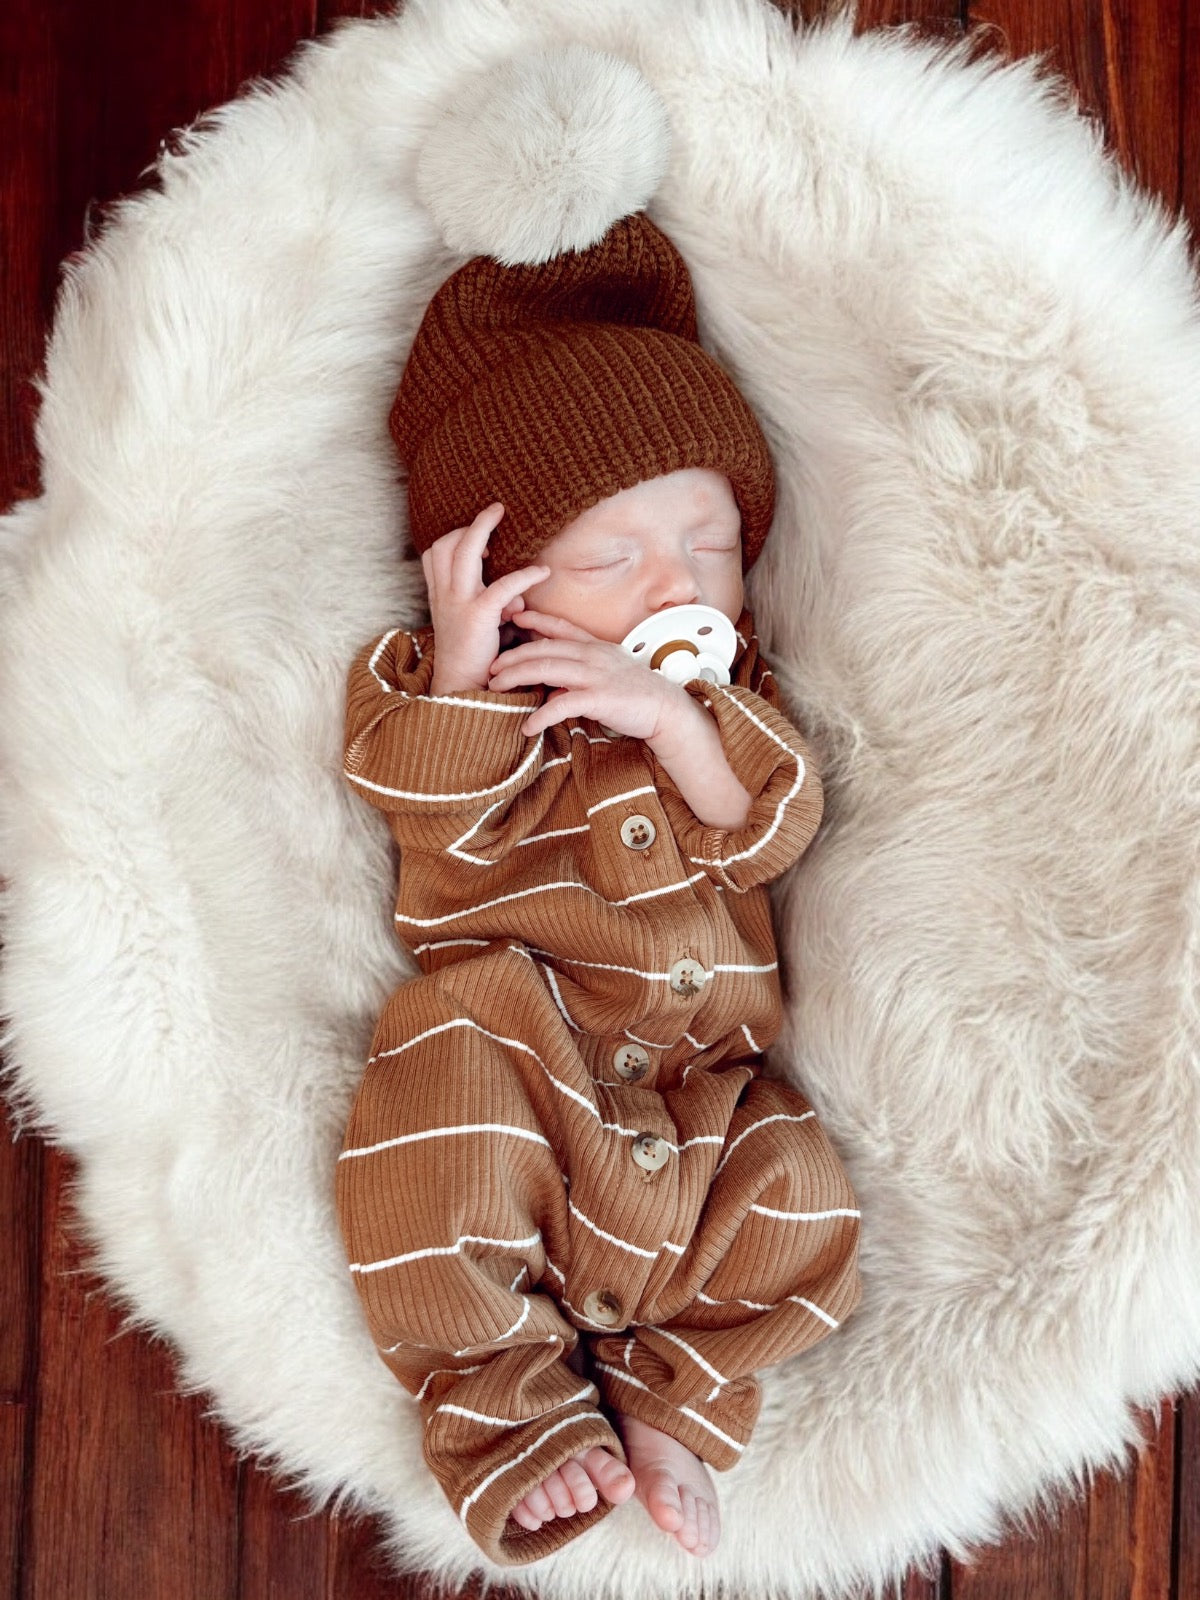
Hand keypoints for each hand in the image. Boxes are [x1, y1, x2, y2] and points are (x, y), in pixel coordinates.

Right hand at [423, 504, 550, 694]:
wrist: (462, 687)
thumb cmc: (473, 658)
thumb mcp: (474, 626)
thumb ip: (492, 606)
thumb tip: (518, 601)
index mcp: (439, 595)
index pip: (434, 553)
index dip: (454, 540)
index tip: (479, 548)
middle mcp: (444, 594)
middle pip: (445, 543)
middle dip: (470, 524)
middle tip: (495, 512)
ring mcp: (458, 602)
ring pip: (464, 551)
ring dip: (483, 529)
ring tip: (502, 515)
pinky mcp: (478, 615)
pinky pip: (502, 585)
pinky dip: (524, 576)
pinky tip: (543, 573)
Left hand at [487, 611, 693, 739]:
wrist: (666, 709)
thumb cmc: (636, 694)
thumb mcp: (607, 676)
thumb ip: (578, 678)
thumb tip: (552, 690)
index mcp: (595, 646)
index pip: (560, 627)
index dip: (535, 620)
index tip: (514, 617)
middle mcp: (592, 655)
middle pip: (543, 648)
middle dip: (512, 656)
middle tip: (491, 666)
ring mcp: (596, 675)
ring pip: (546, 668)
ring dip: (516, 677)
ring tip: (496, 687)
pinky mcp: (599, 698)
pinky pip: (562, 704)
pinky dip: (541, 716)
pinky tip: (527, 726)